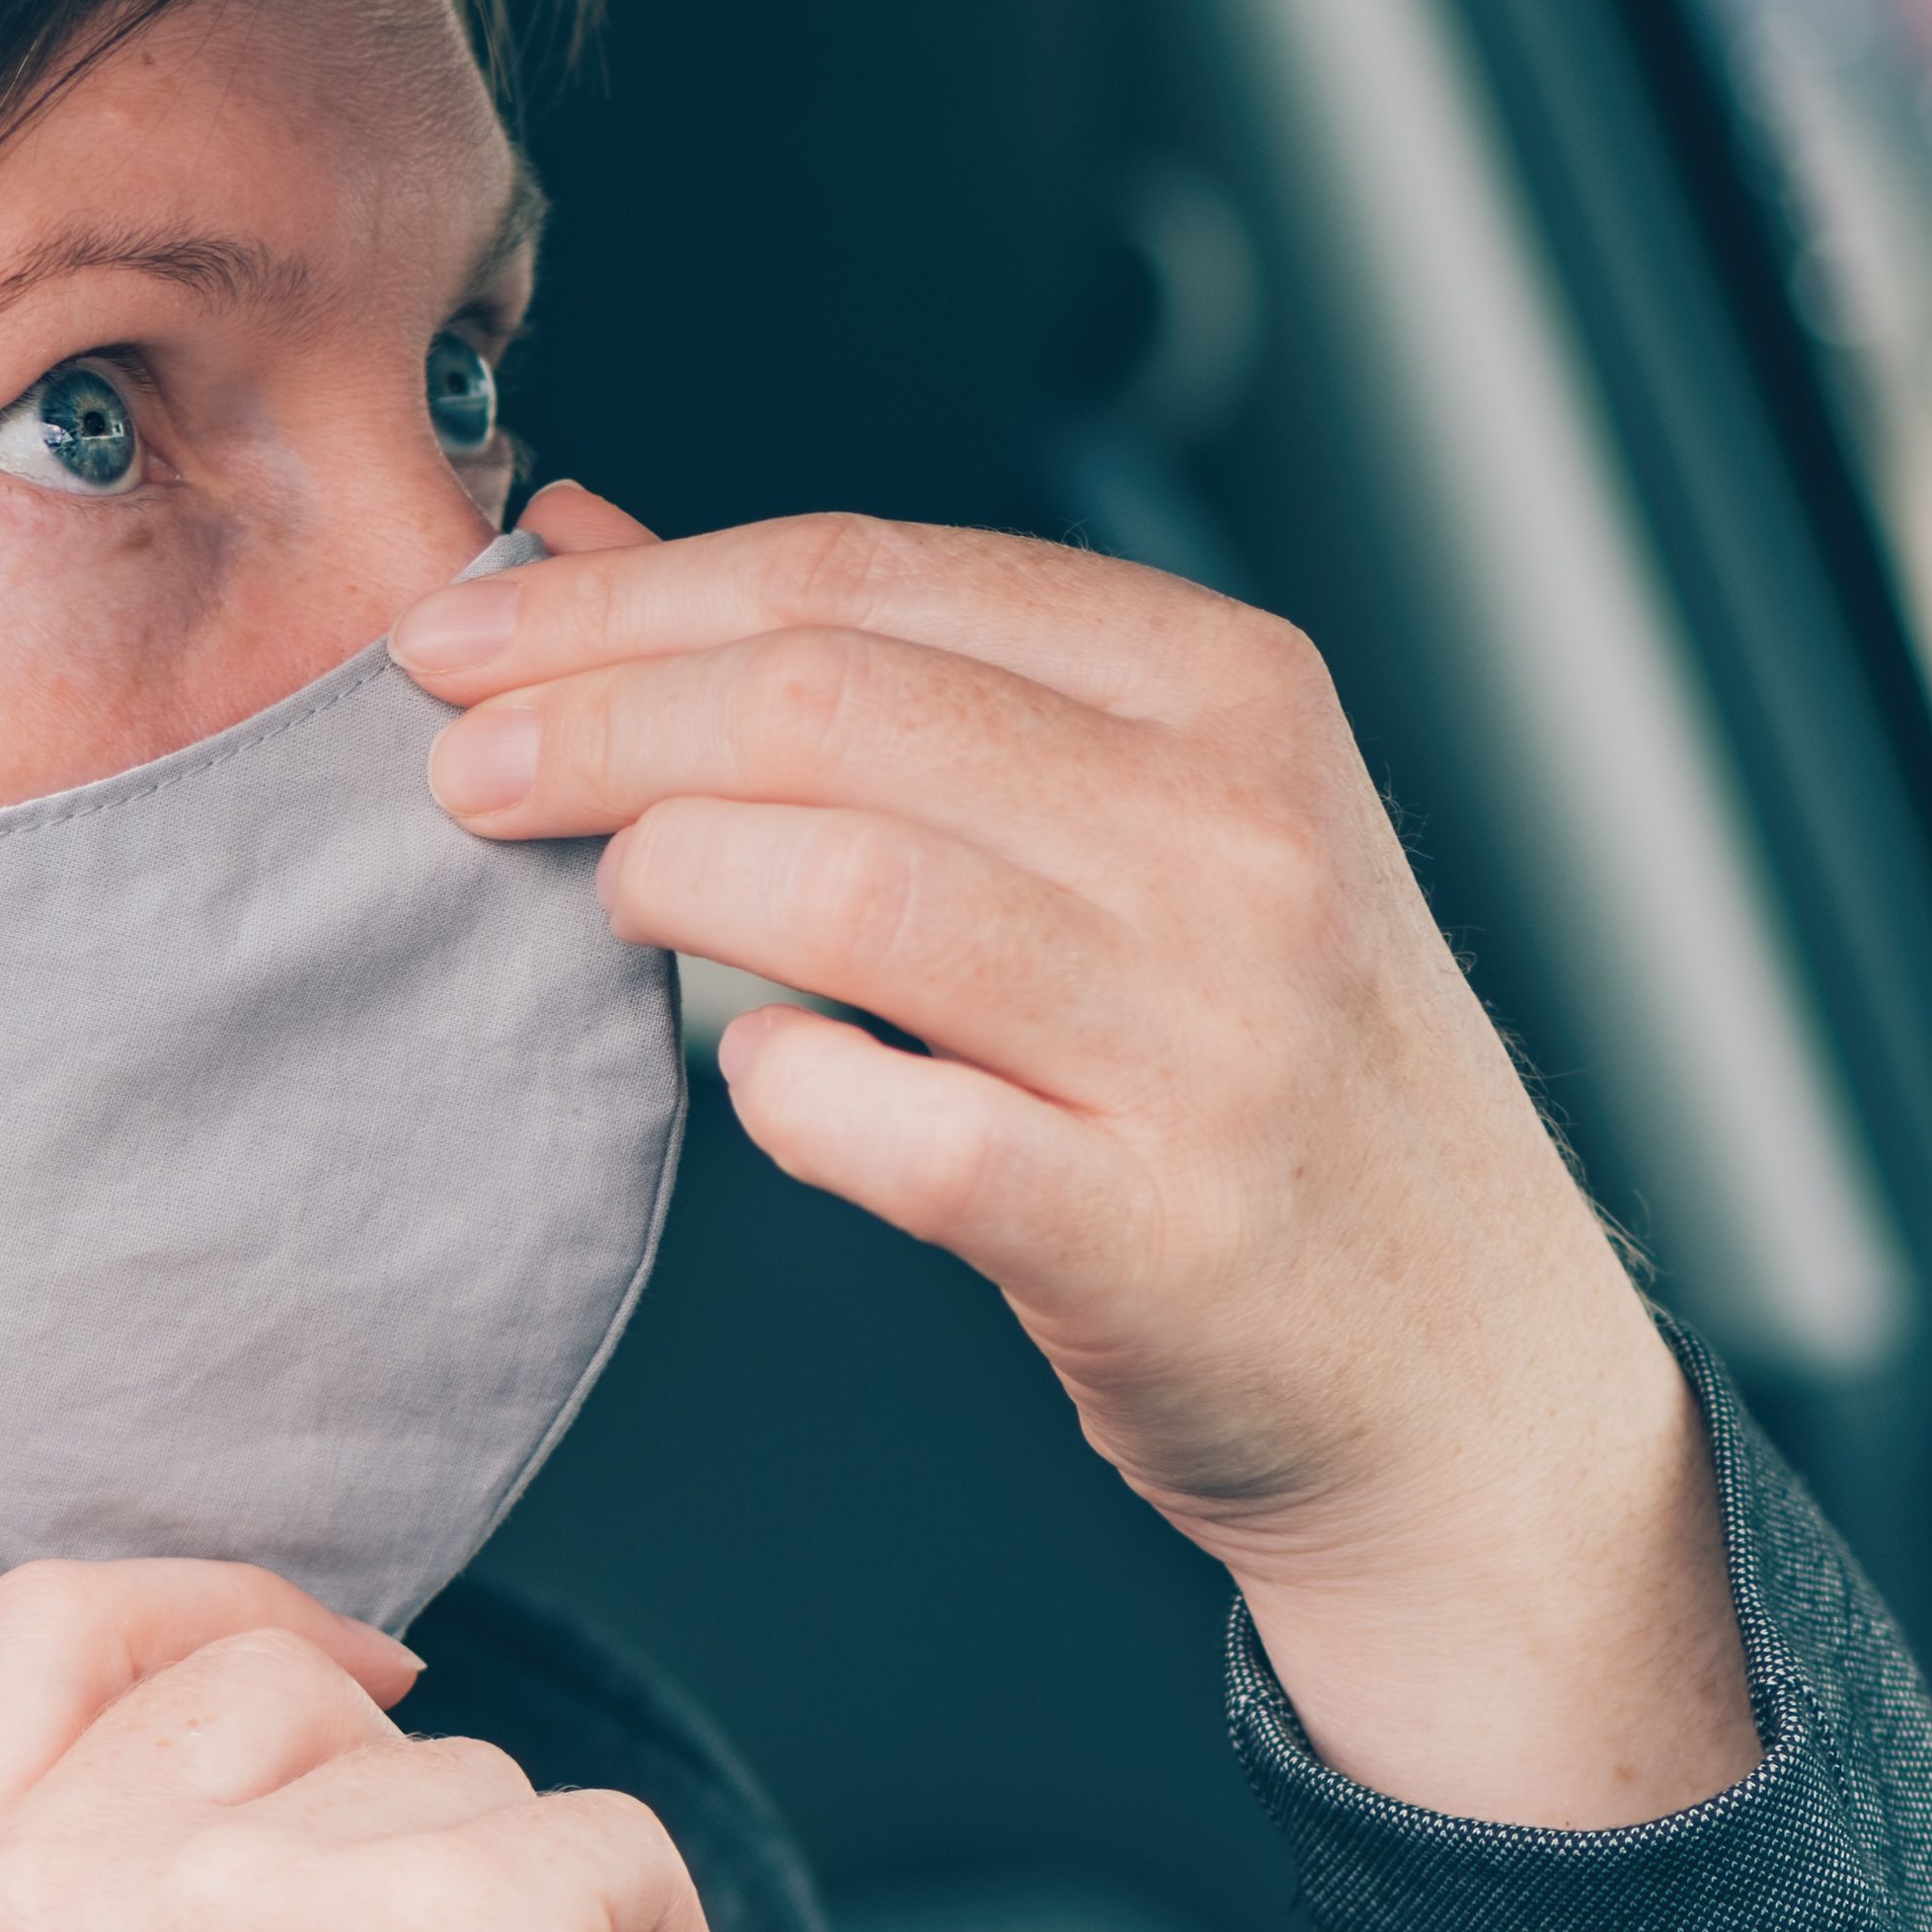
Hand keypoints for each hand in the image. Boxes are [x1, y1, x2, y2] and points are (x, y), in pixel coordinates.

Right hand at [0, 1559, 713, 1931]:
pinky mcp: (457, 1919)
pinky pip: (611, 1844)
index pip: (42, 1627)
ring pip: (452, 1775)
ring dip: (522, 1922)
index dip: (205, 1612)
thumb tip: (318, 1664)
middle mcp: (42, 1899)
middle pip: (264, 1682)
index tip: (350, 1676)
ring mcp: (245, 1897)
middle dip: (392, 1813)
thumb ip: (93, 1882)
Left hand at [405, 493, 1753, 1828]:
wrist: (1472, 1383)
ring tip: (603, 901)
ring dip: (667, 876)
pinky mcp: (1156, 1230)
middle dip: (594, 718)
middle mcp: (1239, 839)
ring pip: (848, 888)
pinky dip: (782, 1092)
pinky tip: (759, 1081)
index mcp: (1232, 692)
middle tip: (460, 764)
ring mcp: (1209, 1034)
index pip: (866, 575)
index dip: (629, 596)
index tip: (470, 636)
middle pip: (830, 706)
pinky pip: (894, 1128)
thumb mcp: (1144, 827)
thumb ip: (888, 679)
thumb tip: (603, 547)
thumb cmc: (1269, 1084)